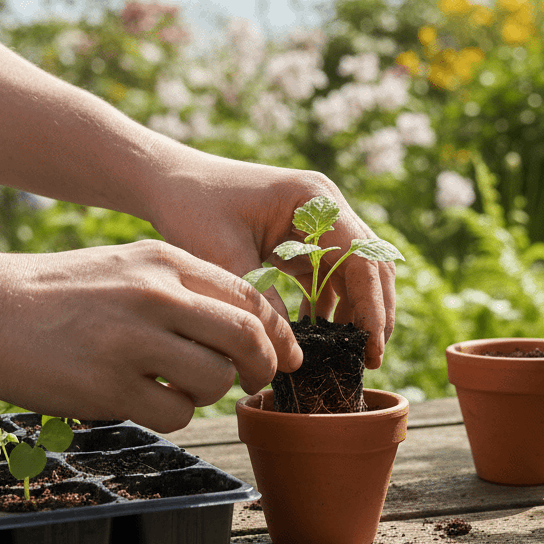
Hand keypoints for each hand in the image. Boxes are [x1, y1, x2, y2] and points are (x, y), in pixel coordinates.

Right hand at [0, 240, 301, 431]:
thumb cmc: (56, 293)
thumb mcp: (126, 268)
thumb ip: (182, 291)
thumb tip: (244, 332)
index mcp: (164, 261)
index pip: (249, 297)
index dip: (278, 332)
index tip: (284, 355)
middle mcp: (156, 294)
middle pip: (246, 338)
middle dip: (262, 367)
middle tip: (254, 382)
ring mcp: (132, 340)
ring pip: (215, 380)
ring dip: (206, 394)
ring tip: (173, 386)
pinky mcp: (108, 385)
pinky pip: (175, 414)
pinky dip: (170, 415)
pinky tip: (142, 401)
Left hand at [143, 151, 396, 368]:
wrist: (168, 182)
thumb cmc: (192, 208)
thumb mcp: (223, 258)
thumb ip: (260, 302)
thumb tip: (291, 354)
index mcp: (314, 200)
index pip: (362, 257)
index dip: (372, 306)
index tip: (371, 348)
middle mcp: (325, 207)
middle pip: (370, 264)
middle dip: (375, 312)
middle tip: (370, 361)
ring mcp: (317, 222)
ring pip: (355, 272)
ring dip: (357, 311)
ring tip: (350, 355)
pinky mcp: (303, 238)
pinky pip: (331, 275)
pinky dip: (331, 304)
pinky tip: (318, 334)